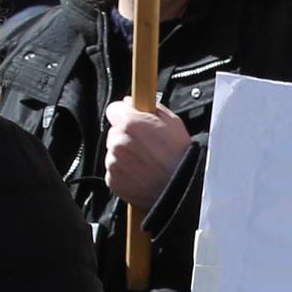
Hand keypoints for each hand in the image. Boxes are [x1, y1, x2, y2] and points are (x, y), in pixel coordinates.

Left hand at [102, 99, 189, 215]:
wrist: (179, 189)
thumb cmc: (179, 157)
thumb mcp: (172, 122)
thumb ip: (151, 107)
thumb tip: (135, 103)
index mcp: (131, 123)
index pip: (114, 109)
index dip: (124, 114)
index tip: (131, 119)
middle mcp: (118, 141)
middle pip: (114, 132)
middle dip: (126, 136)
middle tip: (145, 146)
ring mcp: (113, 162)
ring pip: (114, 152)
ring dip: (125, 155)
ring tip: (145, 162)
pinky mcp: (112, 179)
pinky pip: (114, 171)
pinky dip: (124, 172)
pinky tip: (140, 173)